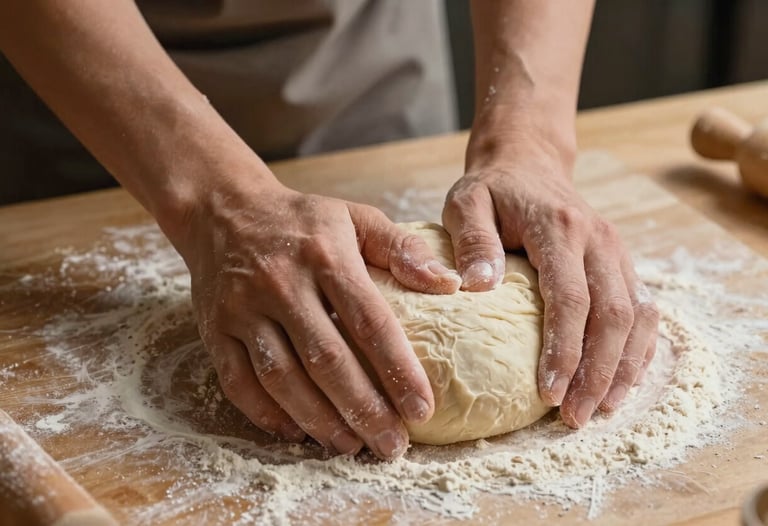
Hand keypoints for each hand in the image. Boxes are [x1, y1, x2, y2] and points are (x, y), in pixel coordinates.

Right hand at [174, 176, 460, 458]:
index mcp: (325, 255)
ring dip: (318, 419)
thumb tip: (451, 285)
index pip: (368, 321)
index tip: (421, 409)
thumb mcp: (356, 217)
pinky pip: (238, 382)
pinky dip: (266, 414)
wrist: (223, 209)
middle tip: (392, 445)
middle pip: (326, 359)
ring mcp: (243, 308)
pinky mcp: (214, 329)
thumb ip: (402, 249)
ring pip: (281, 377)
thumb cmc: (302, 221)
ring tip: (351, 446)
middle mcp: (282, 283)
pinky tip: (297, 432)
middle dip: (363, 409)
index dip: (397, 369)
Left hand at [442, 135, 658, 427]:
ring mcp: (616, 251)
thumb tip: (475, 286)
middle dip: (597, 372)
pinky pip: (644, 310)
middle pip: (613, 315)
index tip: (549, 394)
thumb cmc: (491, 190)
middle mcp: (599, 240)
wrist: (528, 164)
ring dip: (623, 368)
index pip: (571, 298)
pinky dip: (639, 349)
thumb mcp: (466, 203)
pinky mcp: (621, 263)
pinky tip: (621, 381)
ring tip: (601, 410)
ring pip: (637, 317)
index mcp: (560, 228)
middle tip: (575, 418)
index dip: (564, 350)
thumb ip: (472, 240)